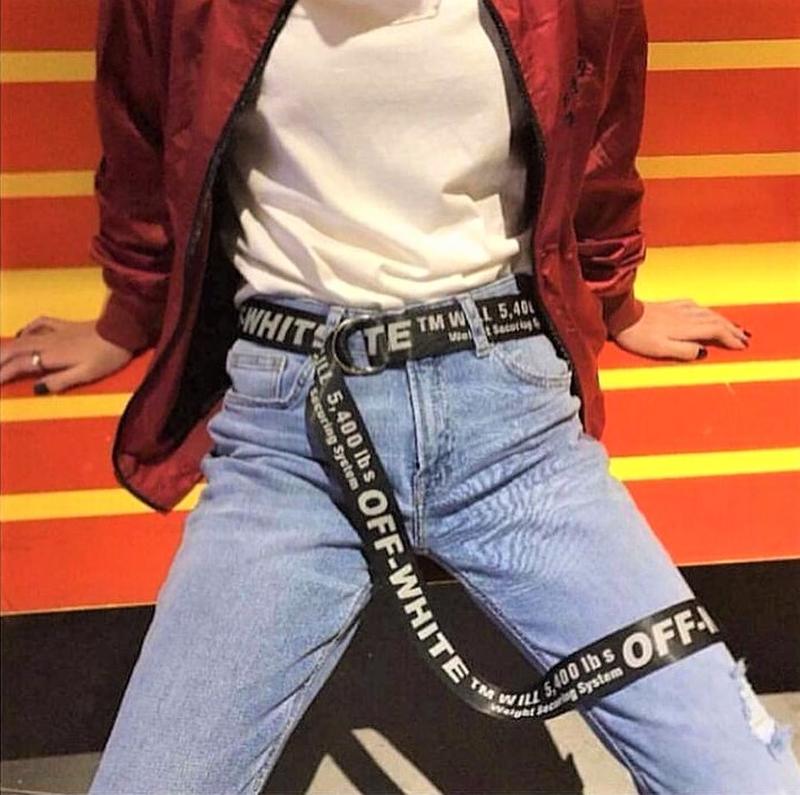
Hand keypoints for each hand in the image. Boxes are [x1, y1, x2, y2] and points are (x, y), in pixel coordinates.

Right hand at [0, 316, 132, 393]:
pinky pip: (39, 323)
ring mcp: (56, 331)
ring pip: (23, 337)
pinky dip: (26, 329)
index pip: (20, 365)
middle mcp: (49, 341)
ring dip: (7, 346)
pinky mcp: (65, 325)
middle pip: (15, 349)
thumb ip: (60, 381)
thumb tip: (36, 389)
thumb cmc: (107, 356)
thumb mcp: (86, 374)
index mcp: (52, 356)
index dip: (3, 374)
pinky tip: (21, 333)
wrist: (122, 332)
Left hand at [613, 300, 750, 360]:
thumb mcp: (660, 349)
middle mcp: (685, 316)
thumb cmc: (636, 335)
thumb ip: (683, 351)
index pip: (715, 331)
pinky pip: (695, 305)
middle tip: (745, 337)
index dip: (730, 339)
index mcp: (685, 328)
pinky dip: (706, 310)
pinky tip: (705, 311)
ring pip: (708, 312)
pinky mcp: (668, 305)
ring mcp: (677, 309)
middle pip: (716, 321)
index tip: (742, 346)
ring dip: (723, 320)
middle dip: (732, 329)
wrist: (619, 315)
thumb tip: (703, 353)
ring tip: (733, 326)